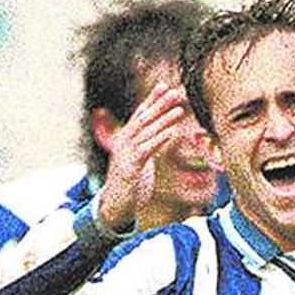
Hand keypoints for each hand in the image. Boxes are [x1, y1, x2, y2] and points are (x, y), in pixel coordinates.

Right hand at [96, 83, 189, 232]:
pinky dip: (160, 139)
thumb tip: (158, 139)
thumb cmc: (130, 186)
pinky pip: (147, 150)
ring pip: (146, 132)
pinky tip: (172, 132)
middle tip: (175, 92)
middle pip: (144, 119)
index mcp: (126, 140)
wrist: (115, 207)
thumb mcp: (138, 163)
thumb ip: (146, 148)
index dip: (151, 100)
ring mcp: (126, 155)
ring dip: (163, 120)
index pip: (140, 115)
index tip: (164, 86)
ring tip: (179, 109)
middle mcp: (124, 143)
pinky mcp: (130, 168)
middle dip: (160, 104)